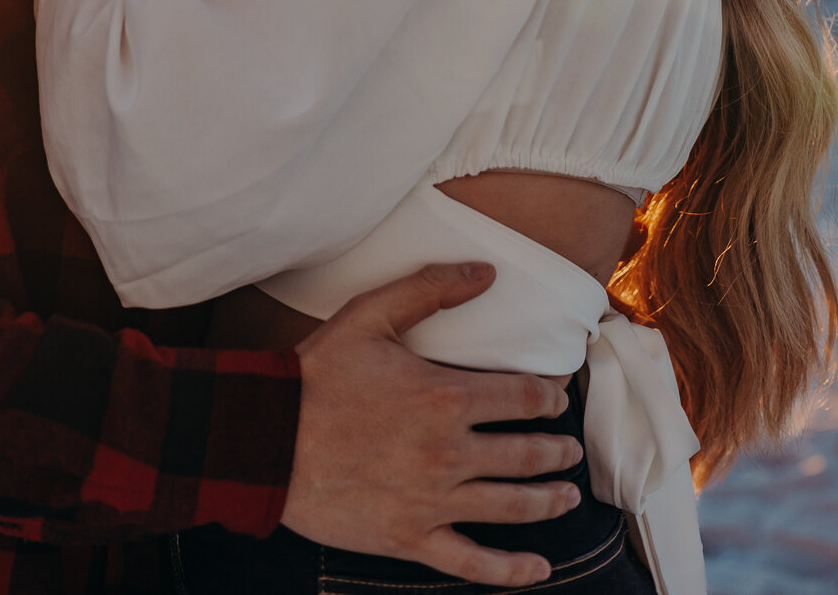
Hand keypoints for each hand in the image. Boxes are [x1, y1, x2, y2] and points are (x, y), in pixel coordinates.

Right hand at [280, 262, 582, 586]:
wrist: (268, 440)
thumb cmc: (317, 374)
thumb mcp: (369, 314)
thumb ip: (429, 289)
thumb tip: (484, 272)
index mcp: (445, 396)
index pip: (522, 399)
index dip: (548, 398)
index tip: (555, 399)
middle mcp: (449, 453)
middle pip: (526, 454)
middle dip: (555, 451)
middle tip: (569, 450)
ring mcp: (433, 501)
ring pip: (511, 507)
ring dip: (548, 501)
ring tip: (567, 495)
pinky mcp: (411, 538)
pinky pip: (473, 562)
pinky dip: (511, 570)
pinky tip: (538, 567)